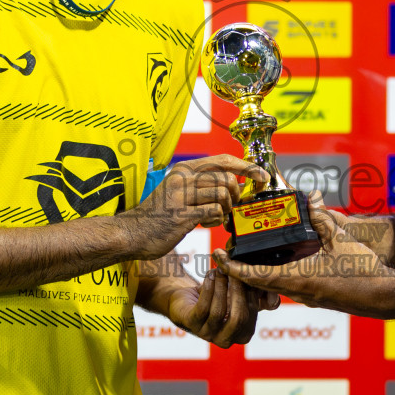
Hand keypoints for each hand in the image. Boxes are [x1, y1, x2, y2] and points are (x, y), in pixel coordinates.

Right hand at [117, 154, 268, 260]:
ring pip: (222, 195)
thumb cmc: (160, 215)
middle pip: (227, 179)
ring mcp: (181, 196)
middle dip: (235, 196)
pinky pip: (213, 212)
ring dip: (225, 210)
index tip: (262, 176)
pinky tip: (207, 223)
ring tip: (214, 217)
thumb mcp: (180, 192)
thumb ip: (205, 186)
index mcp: (184, 169)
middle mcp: (182, 178)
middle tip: (228, 208)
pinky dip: (216, 220)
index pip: (224, 160)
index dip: (247, 167)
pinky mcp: (181, 215)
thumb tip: (237, 185)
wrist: (132, 233)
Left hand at [165, 266, 274, 347]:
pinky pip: (202, 308)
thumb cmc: (221, 296)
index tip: (249, 273)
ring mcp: (207, 334)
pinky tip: (210, 275)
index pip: (252, 316)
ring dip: (221, 286)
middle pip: (238, 318)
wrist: (190, 297)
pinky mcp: (191, 323)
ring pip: (219, 312)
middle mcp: (225, 339)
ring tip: (221, 269)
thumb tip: (274, 301)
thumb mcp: (244, 295)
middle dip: (238, 291)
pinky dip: (209, 289)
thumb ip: (261, 296)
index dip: (252, 294)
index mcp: (242, 334)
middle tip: (236, 270)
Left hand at [212, 193, 394, 319]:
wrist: (384, 296)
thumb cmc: (364, 271)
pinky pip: (287, 287)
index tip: (218, 256)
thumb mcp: (341, 239)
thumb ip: (323, 218)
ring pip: (272, 287)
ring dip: (258, 274)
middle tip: (230, 251)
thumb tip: (310, 199)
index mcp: (297, 279)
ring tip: (250, 254)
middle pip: (258, 283)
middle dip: (241, 269)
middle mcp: (296, 292)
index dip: (232, 268)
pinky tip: (280, 260)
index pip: (253, 277)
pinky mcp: (315, 297)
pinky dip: (276, 276)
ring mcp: (305, 297)